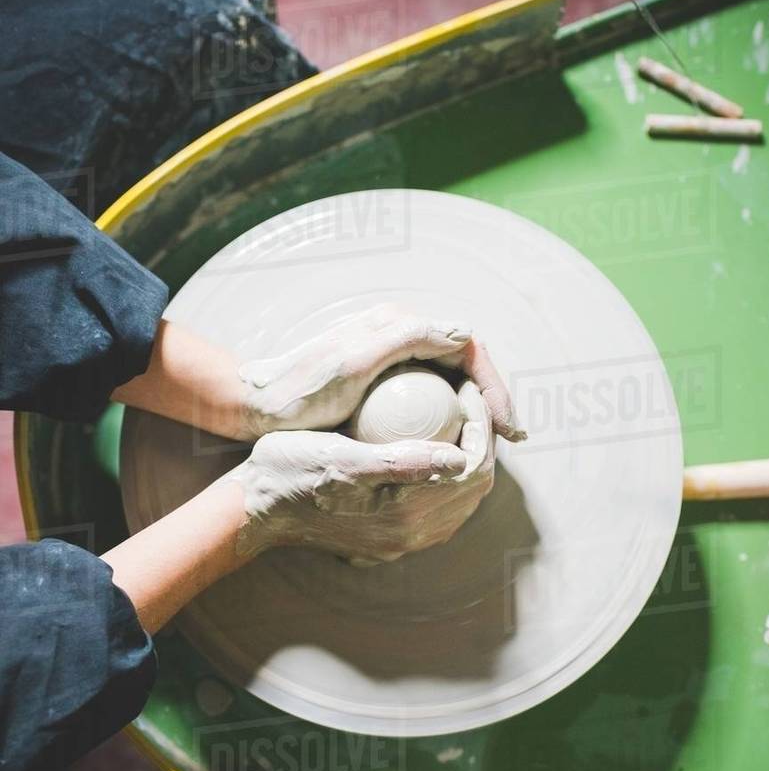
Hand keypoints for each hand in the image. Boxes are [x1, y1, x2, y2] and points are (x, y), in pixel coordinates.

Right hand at [226, 422, 489, 564]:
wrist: (257, 509)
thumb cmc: (292, 472)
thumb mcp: (343, 458)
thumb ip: (402, 463)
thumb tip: (457, 458)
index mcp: (406, 514)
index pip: (473, 466)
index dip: (481, 424)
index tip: (468, 389)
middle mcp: (411, 536)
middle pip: (474, 486)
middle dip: (480, 440)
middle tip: (466, 401)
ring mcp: (402, 543)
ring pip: (460, 500)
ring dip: (467, 459)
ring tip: (454, 421)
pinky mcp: (390, 542)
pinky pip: (439, 510)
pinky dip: (447, 478)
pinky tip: (433, 451)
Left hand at [238, 303, 525, 442]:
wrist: (255, 404)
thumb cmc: (300, 390)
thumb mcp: (352, 364)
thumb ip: (407, 340)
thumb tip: (465, 334)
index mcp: (398, 322)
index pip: (466, 348)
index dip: (494, 384)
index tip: (505, 424)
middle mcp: (399, 335)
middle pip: (464, 364)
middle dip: (492, 399)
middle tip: (512, 437)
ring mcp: (390, 360)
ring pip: (449, 382)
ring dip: (475, 411)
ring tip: (492, 445)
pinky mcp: (381, 383)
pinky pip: (428, 399)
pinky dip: (448, 420)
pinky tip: (454, 449)